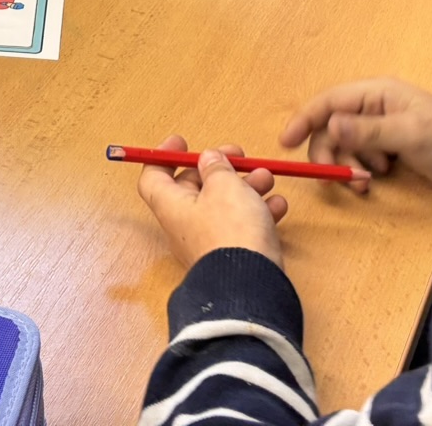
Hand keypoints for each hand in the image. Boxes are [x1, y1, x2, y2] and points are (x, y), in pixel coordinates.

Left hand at [135, 135, 287, 269]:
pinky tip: (278, 205)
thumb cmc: (231, 230)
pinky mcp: (233, 256)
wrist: (251, 288)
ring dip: (246, 187)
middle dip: (220, 169)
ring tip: (267, 178)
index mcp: (173, 205)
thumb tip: (208, 158)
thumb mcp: (224, 186)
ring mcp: (210, 242)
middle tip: (240, 156)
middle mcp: (186, 225)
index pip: (153, 177)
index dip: (163, 157)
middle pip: (195, 188)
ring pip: (224, 205)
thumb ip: (216, 167)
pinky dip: (260, 212)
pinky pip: (243, 227)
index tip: (183, 142)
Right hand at [282, 78, 431, 201]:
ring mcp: (382, 130)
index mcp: (378, 93)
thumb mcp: (410, 134)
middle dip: (330, 152)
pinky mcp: (389, 150)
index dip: (305, 119)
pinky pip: (359, 159)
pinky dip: (359, 172)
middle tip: (338, 177)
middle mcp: (374, 108)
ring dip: (347, 166)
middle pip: (332, 127)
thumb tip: (329, 124)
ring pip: (344, 146)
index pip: (330, 101)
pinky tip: (374, 182)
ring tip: (365, 183)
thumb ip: (368, 131)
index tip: (286, 142)